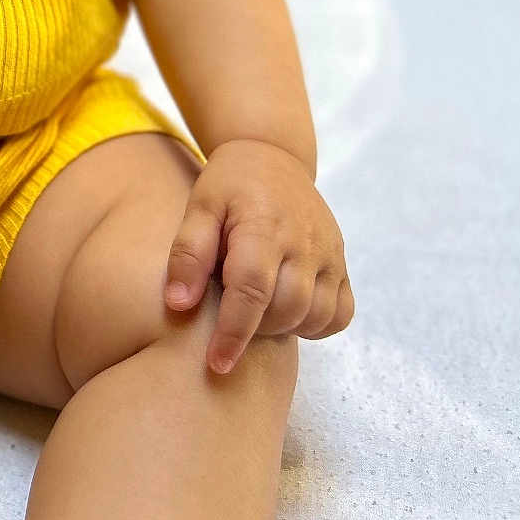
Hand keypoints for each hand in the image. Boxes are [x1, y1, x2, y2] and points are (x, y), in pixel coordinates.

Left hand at [163, 139, 354, 375]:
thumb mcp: (200, 206)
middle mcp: (304, 241)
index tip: (216, 364)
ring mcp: (329, 252)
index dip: (233, 333)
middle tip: (231, 318)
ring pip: (317, 315)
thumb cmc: (229, 184)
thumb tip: (178, 304)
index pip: (252, 291)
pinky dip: (317, 324)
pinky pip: (340, 313)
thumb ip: (188, 253)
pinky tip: (287, 312)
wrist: (273, 155)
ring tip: (256, 312)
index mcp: (263, 225)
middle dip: (256, 329)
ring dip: (285, 328)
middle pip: (287, 309)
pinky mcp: (342, 262)